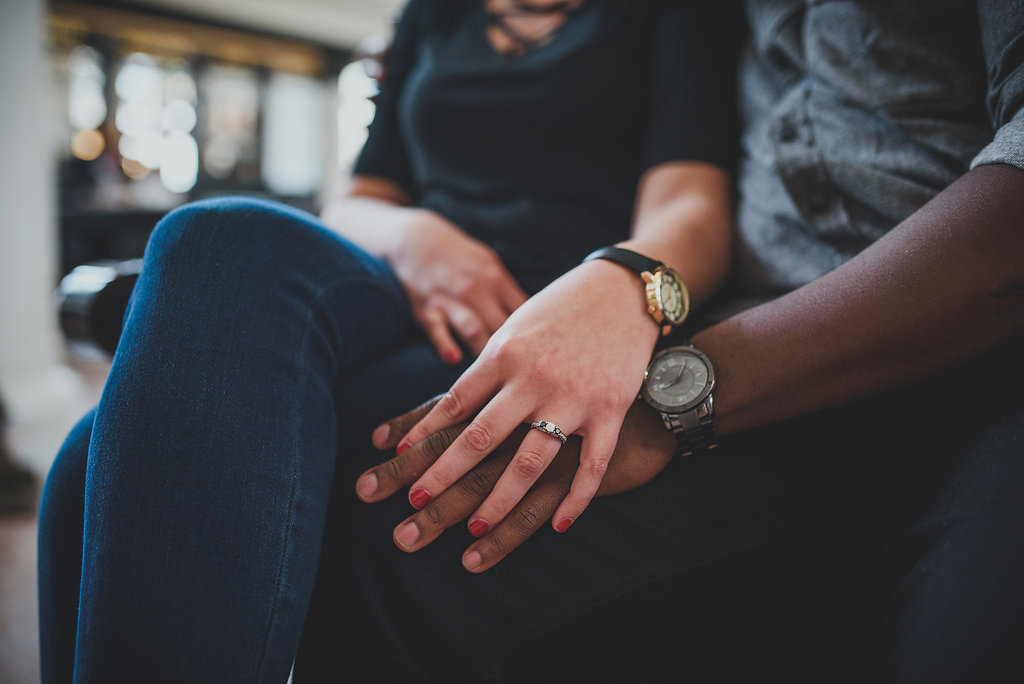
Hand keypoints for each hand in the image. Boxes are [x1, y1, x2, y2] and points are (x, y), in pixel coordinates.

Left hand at [373, 260, 661, 539]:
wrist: (624, 290)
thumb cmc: (561, 308)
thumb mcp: (515, 327)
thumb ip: (488, 367)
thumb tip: (454, 405)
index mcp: (505, 353)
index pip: (455, 401)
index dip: (426, 433)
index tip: (400, 458)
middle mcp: (535, 378)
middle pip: (481, 437)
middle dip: (445, 474)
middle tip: (417, 502)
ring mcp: (574, 397)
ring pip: (530, 461)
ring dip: (499, 500)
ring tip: (474, 529)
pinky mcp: (610, 410)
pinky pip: (591, 466)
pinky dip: (576, 500)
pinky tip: (558, 526)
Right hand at [391, 210, 528, 362]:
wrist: (415, 239)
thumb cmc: (460, 257)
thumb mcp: (490, 265)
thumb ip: (509, 294)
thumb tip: (534, 321)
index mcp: (497, 279)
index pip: (523, 312)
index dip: (535, 335)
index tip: (541, 355)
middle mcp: (476, 290)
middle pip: (502, 327)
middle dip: (514, 352)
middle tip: (524, 375)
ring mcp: (451, 300)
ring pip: (474, 330)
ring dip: (484, 353)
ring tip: (495, 376)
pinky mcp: (426, 309)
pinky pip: (437, 329)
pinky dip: (445, 344)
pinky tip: (453, 359)